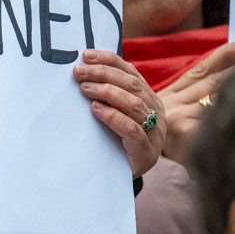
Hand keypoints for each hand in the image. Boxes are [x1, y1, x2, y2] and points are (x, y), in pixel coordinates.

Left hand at [73, 49, 164, 178]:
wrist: (121, 178)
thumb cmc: (114, 142)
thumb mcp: (113, 114)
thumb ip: (106, 94)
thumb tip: (83, 68)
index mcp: (149, 98)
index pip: (130, 72)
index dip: (109, 61)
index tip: (86, 55)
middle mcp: (156, 112)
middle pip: (131, 85)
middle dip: (103, 74)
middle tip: (79, 72)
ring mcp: (155, 133)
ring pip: (134, 104)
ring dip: (107, 92)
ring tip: (84, 88)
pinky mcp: (146, 152)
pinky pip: (131, 129)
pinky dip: (112, 116)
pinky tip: (95, 109)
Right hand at [159, 38, 234, 165]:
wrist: (140, 163)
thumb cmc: (166, 145)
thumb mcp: (179, 118)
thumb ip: (197, 99)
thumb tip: (229, 81)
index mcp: (172, 95)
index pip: (201, 70)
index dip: (225, 55)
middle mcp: (172, 101)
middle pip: (213, 81)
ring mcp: (176, 115)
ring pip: (216, 98)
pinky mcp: (182, 132)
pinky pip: (213, 120)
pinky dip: (233, 116)